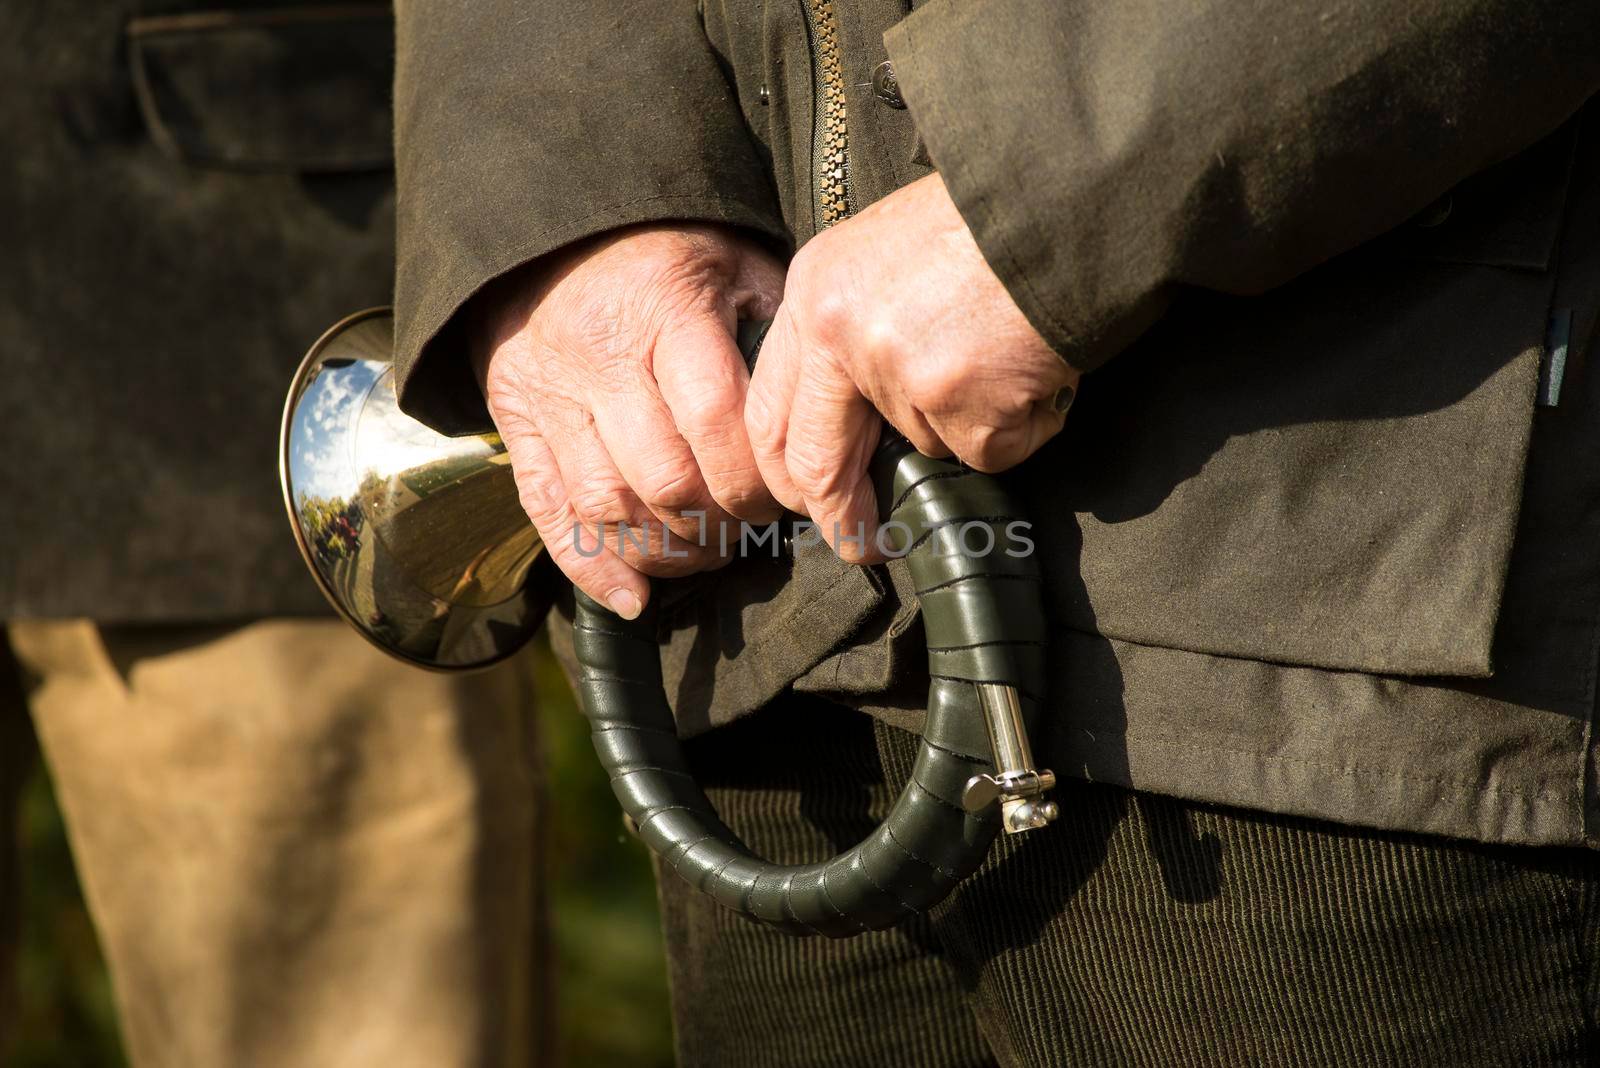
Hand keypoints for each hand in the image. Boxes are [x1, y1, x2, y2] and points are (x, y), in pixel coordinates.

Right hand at [474, 224, 784, 617]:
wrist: (549, 232)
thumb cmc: (664, 254)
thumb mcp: (734, 264)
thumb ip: (773, 333)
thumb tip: (814, 416)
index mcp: (663, 311)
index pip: (716, 421)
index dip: (755, 480)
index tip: (783, 498)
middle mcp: (598, 358)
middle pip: (663, 478)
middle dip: (718, 523)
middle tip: (748, 531)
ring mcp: (549, 397)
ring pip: (607, 506)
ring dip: (666, 552)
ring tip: (705, 553)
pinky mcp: (514, 425)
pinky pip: (547, 514)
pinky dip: (591, 567)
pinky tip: (634, 597)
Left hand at [745, 173, 1078, 560]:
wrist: (1066, 202)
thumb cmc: (985, 224)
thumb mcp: (880, 256)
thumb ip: (850, 331)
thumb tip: (853, 422)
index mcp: (813, 295)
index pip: (767, 413)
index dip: (786, 473)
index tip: (809, 504)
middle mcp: (841, 336)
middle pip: (816, 463)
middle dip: (840, 519)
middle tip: (864, 544)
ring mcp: (901, 375)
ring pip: (925, 445)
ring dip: (968, 426)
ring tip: (1002, 357)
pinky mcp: (965, 407)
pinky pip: (986, 450)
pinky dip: (1016, 427)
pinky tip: (1031, 370)